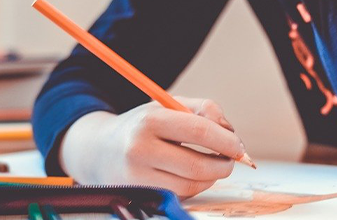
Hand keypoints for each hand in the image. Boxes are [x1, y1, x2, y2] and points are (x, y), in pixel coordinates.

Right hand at [59, 97, 242, 196]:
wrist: (98, 150)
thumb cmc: (142, 126)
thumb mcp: (168, 106)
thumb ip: (205, 110)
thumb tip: (231, 134)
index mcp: (149, 121)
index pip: (200, 132)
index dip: (227, 141)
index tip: (239, 146)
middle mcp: (140, 150)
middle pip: (198, 165)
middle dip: (224, 164)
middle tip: (230, 160)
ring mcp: (137, 177)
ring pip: (191, 185)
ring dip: (211, 178)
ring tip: (211, 166)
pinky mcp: (139, 194)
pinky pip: (179, 195)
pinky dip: (194, 186)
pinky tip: (191, 175)